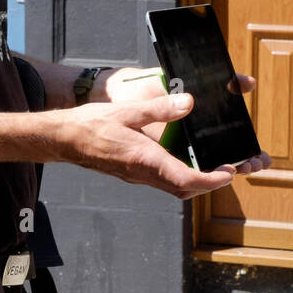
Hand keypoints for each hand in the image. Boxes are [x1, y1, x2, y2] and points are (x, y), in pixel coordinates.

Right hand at [52, 93, 240, 196]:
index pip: (186, 179)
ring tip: (211, 168)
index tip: (229, 173)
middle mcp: (142, 174)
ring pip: (173, 188)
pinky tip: (183, 162)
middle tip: (228, 170)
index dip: (211, 180)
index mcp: (144, 159)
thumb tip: (189, 102)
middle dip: (209, 184)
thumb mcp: (127, 110)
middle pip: (184, 190)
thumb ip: (160, 108)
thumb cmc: (90, 124)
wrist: (62, 139)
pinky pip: (161, 182)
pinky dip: (179, 177)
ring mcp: (136, 177)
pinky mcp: (130, 174)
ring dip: (195, 184)